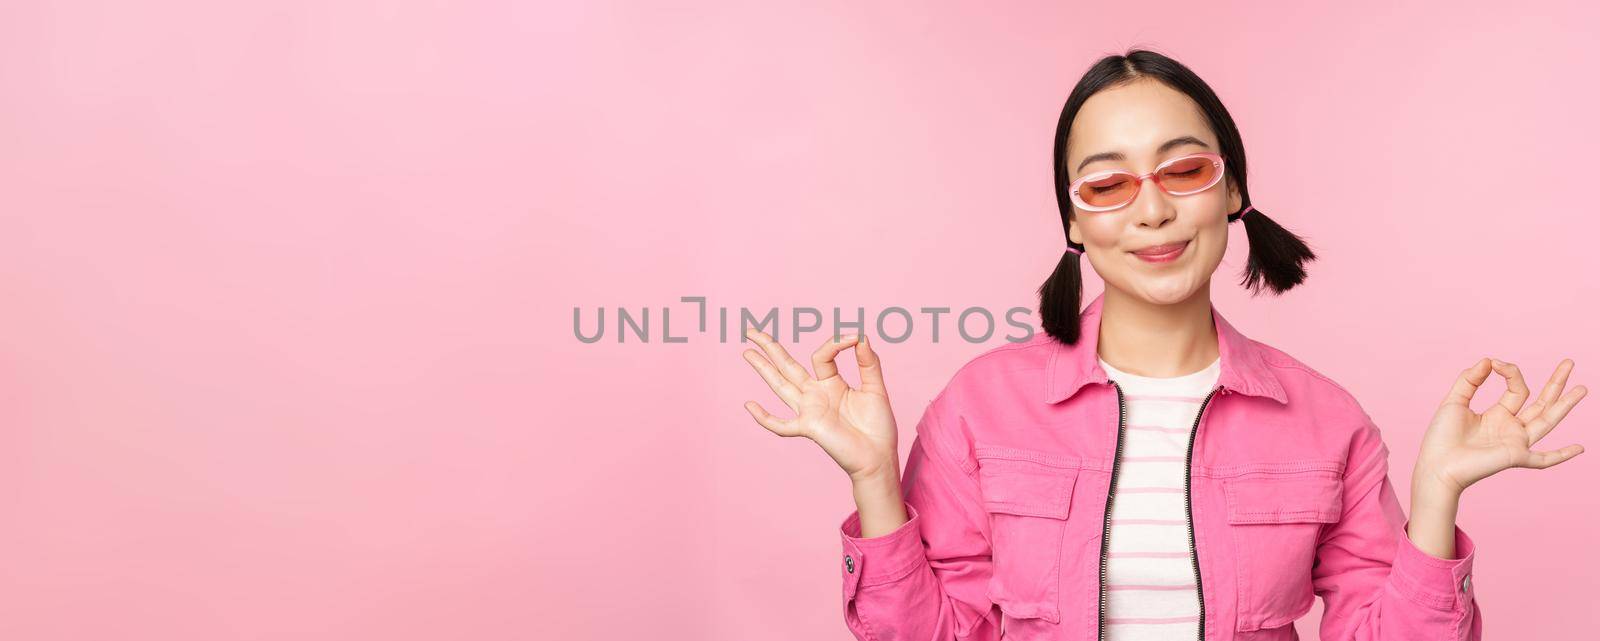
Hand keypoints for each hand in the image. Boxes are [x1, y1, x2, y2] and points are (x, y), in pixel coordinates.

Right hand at [740, 329, 899, 482]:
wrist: (879, 456)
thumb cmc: (878, 426)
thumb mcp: (876, 388)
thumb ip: (869, 363)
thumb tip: (861, 335)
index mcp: (831, 382)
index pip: (822, 355)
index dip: (835, 343)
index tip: (854, 336)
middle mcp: (815, 394)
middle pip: (787, 366)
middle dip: (770, 348)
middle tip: (752, 331)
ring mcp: (809, 411)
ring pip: (780, 386)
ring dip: (763, 369)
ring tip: (747, 353)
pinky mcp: (809, 428)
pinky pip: (781, 425)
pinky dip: (765, 418)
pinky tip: (749, 405)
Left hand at [1415, 357, 1586, 494]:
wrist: (1435, 464)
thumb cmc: (1441, 437)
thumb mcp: (1454, 401)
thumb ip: (1470, 380)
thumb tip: (1488, 360)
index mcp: (1499, 414)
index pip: (1517, 389)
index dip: (1509, 372)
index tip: (1494, 363)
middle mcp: (1512, 428)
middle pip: (1541, 403)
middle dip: (1556, 383)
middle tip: (1569, 363)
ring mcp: (1516, 442)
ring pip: (1547, 421)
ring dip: (1565, 405)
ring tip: (1582, 388)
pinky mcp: (1515, 457)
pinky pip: (1543, 459)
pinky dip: (1561, 455)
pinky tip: (1580, 449)